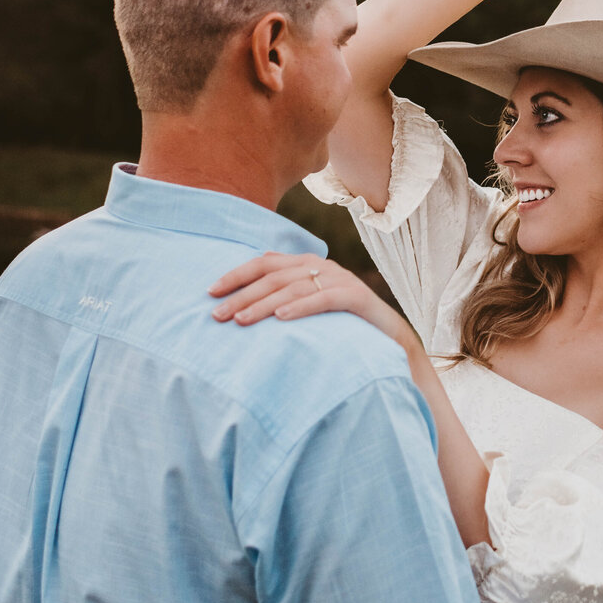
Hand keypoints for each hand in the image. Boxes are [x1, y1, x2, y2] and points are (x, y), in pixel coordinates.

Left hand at [209, 253, 419, 357]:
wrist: (391, 339)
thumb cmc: (342, 325)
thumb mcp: (308, 307)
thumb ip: (283, 296)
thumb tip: (242, 300)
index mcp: (307, 264)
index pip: (264, 263)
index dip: (236, 275)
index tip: (210, 293)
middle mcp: (321, 266)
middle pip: (273, 275)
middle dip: (242, 294)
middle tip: (217, 315)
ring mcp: (340, 279)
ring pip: (293, 287)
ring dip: (263, 304)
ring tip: (240, 320)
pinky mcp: (356, 297)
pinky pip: (323, 299)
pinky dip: (300, 307)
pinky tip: (281, 318)